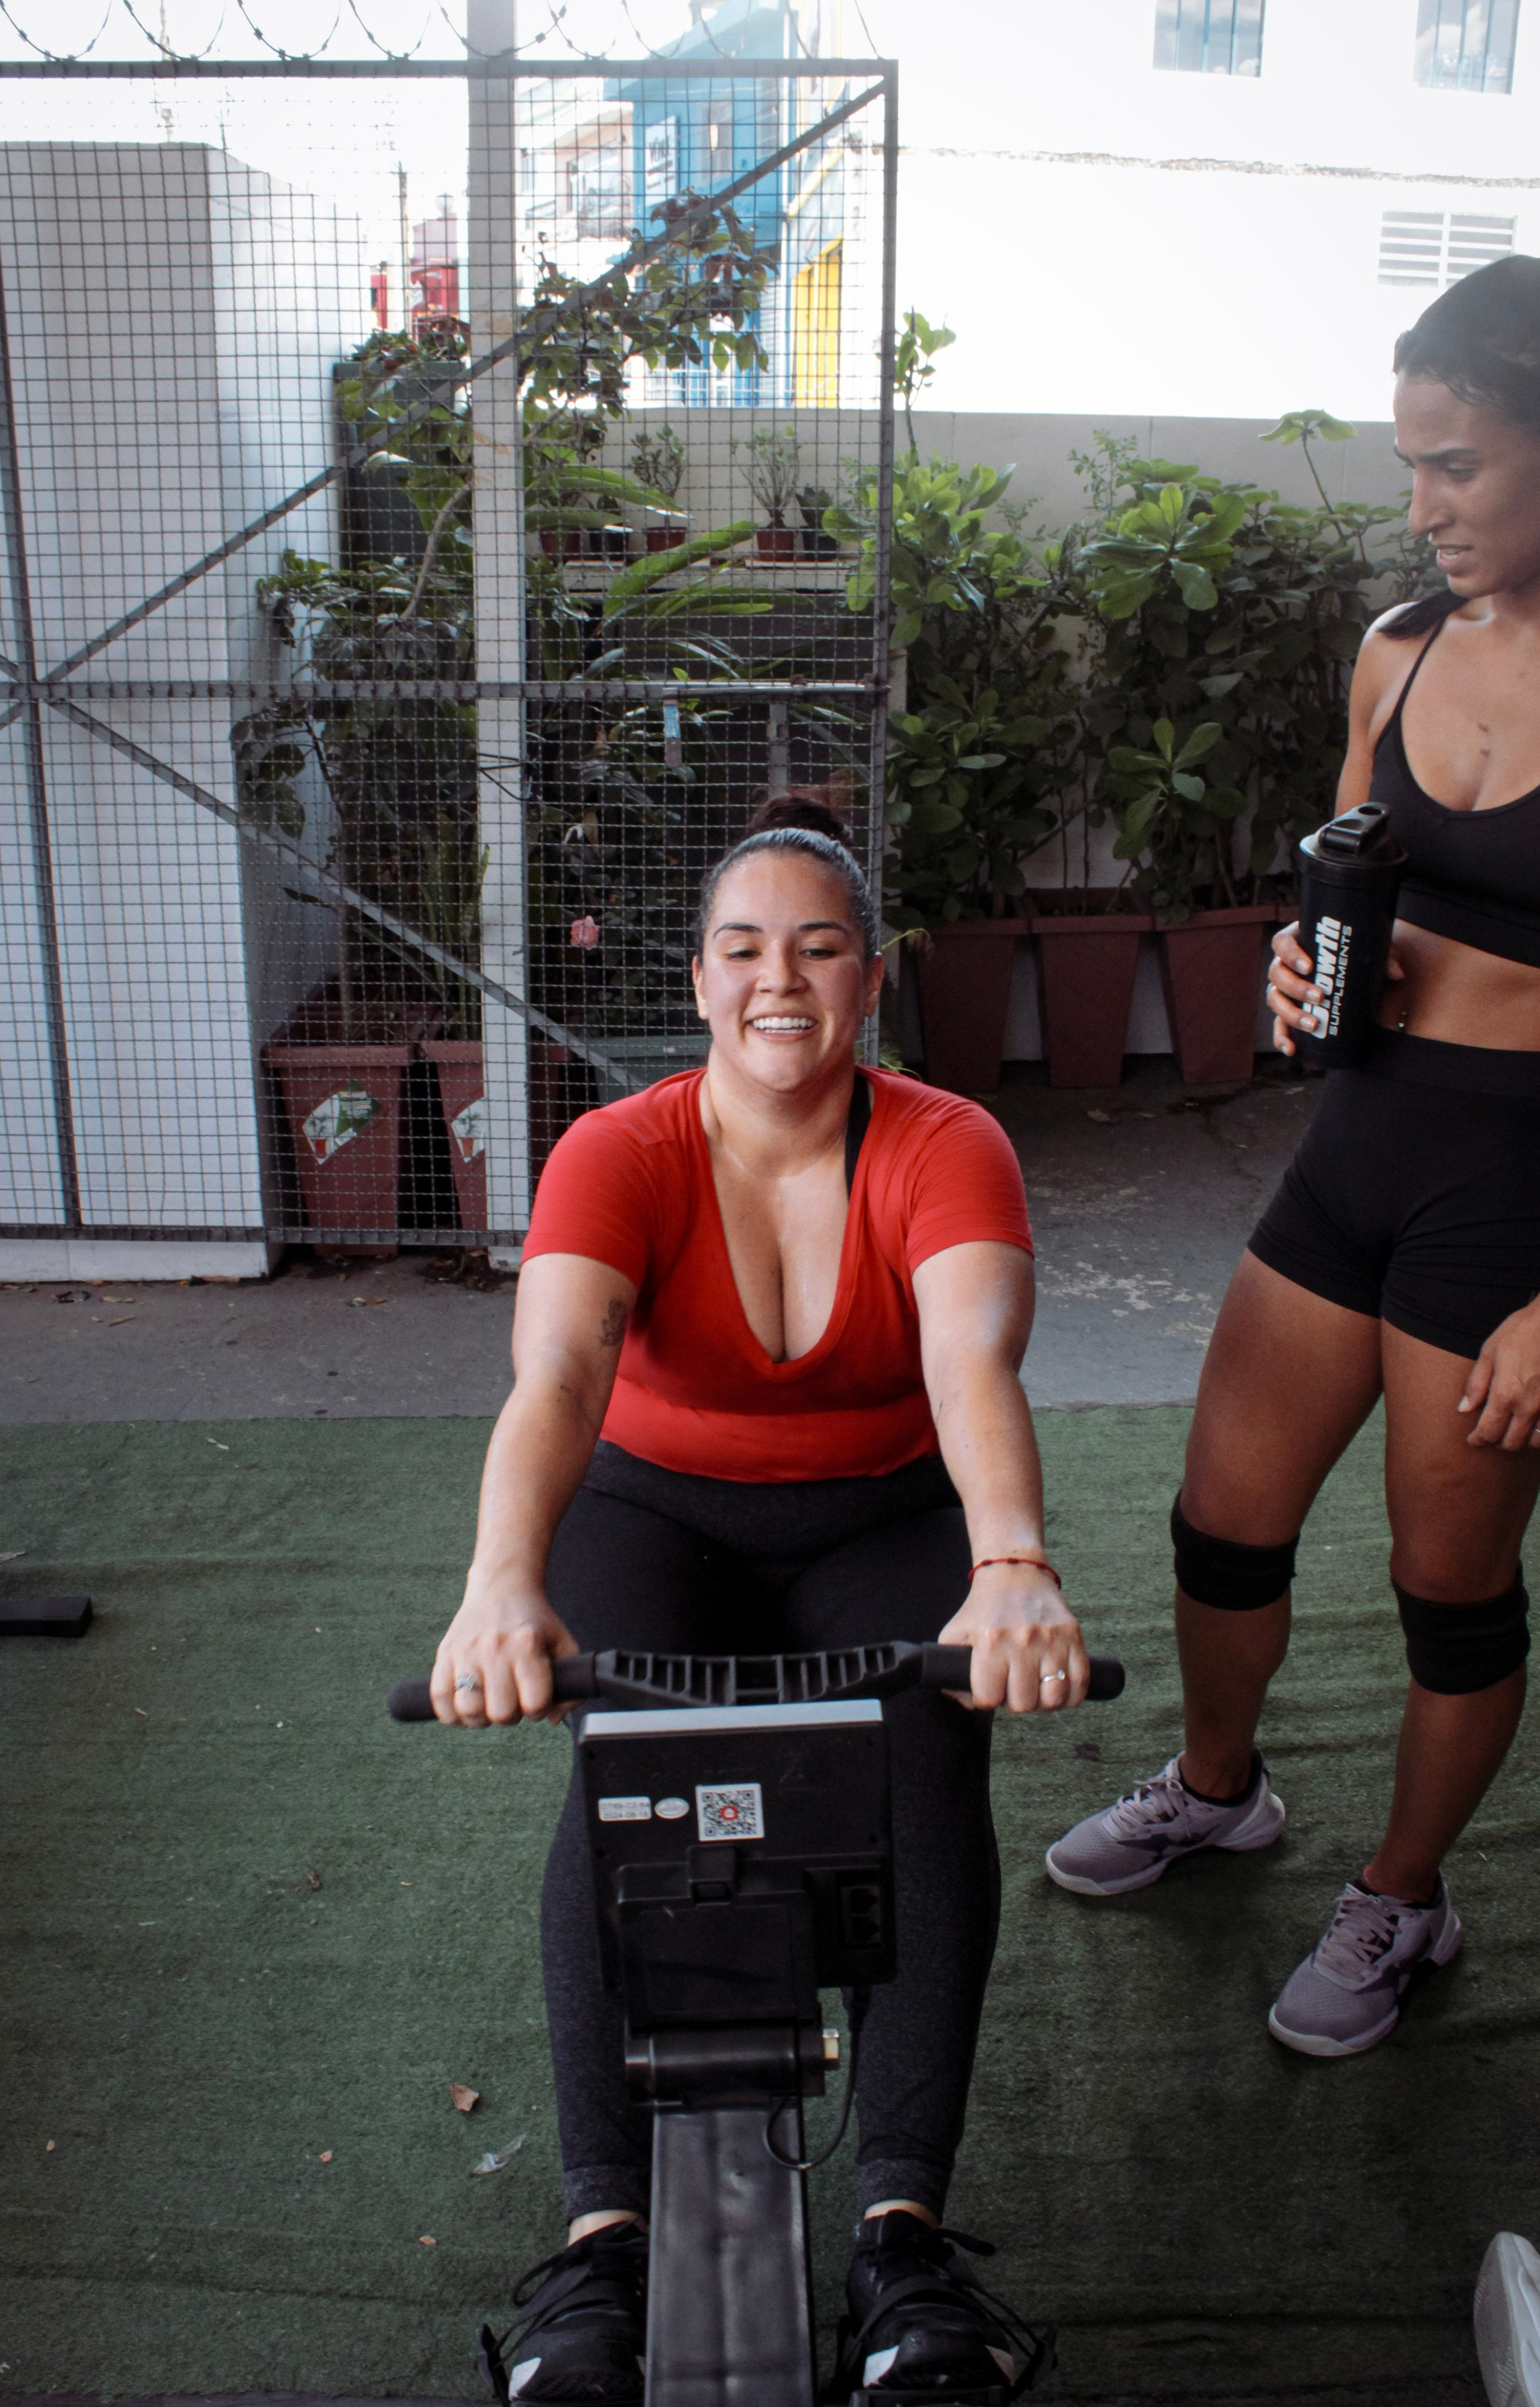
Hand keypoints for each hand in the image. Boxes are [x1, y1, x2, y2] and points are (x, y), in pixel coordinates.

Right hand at [430, 1578, 579, 1725]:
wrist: (501, 1587)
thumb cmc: (535, 1622)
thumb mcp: (563, 1644)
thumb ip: (571, 1684)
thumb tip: (552, 1719)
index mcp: (527, 1646)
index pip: (534, 1703)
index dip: (538, 1711)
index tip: (534, 1700)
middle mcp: (495, 1648)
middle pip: (500, 1713)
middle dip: (509, 1717)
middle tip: (510, 1703)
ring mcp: (466, 1651)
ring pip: (468, 1710)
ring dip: (479, 1718)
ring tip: (487, 1705)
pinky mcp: (445, 1653)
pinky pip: (439, 1698)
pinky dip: (451, 1712)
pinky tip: (464, 1705)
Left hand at [937, 1564, 1089, 1711]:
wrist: (1014, 1571)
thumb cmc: (983, 1608)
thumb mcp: (956, 1633)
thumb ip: (950, 1670)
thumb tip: (965, 1702)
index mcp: (989, 1641)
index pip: (988, 1698)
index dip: (986, 1700)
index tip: (989, 1689)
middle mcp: (1021, 1641)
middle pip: (1022, 1703)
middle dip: (1014, 1702)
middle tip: (1012, 1686)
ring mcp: (1051, 1639)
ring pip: (1053, 1699)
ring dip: (1043, 1702)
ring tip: (1035, 1688)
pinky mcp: (1073, 1636)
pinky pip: (1080, 1684)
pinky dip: (1070, 1696)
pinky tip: (1057, 1687)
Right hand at [1266, 920, 1404, 1055]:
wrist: (1355, 974)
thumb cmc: (1357, 956)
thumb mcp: (1371, 952)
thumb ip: (1385, 957)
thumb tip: (1396, 974)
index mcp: (1298, 942)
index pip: (1282, 943)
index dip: (1290, 954)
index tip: (1309, 966)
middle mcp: (1286, 966)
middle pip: (1276, 974)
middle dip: (1295, 987)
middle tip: (1319, 996)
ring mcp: (1284, 990)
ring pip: (1275, 1000)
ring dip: (1290, 1014)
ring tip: (1314, 1024)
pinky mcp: (1288, 1012)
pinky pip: (1279, 1026)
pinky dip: (1282, 1038)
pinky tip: (1291, 1049)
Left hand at [1458, 1302, 1539, 1449]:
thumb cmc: (1521, 1332)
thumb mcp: (1490, 1352)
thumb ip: (1476, 1384)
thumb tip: (1464, 1409)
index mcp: (1506, 1394)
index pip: (1488, 1433)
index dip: (1478, 1440)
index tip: (1475, 1440)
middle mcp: (1529, 1406)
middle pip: (1512, 1443)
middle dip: (1499, 1442)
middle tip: (1494, 1434)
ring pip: (1536, 1443)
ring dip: (1524, 1439)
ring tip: (1517, 1428)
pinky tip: (1536, 1423)